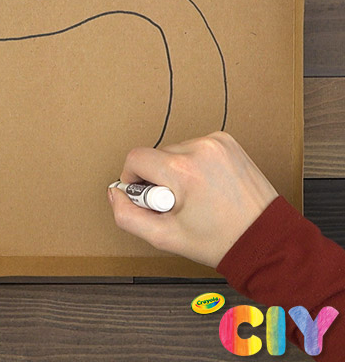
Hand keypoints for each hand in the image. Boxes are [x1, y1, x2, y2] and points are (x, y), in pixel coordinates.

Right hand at [108, 131, 278, 267]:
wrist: (265, 238)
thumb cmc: (218, 240)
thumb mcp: (164, 237)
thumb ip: (127, 215)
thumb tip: (116, 193)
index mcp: (183, 170)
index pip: (135, 158)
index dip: (133, 180)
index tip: (150, 200)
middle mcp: (200, 148)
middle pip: (155, 156)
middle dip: (159, 179)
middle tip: (178, 206)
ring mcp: (217, 142)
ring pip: (174, 151)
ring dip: (176, 171)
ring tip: (196, 197)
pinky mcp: (227, 142)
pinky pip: (194, 148)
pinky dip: (194, 165)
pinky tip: (208, 186)